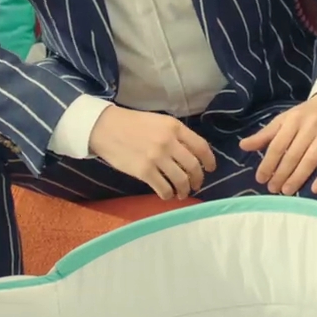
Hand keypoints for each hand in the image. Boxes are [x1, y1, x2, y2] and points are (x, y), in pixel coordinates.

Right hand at [89, 106, 217, 200]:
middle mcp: (169, 142)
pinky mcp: (144, 171)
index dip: (210, 161)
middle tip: (196, 185)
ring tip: (182, 193)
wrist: (105, 128)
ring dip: (184, 190)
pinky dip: (168, 194)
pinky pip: (163, 188)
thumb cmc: (132, 123)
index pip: (201, 147)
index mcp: (175, 127)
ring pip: (181, 180)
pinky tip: (167, 194)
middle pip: (193, 166)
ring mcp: (157, 158)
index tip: (211, 169)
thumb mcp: (159, 121)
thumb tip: (191, 153)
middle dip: (198, 179)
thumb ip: (176, 135)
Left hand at [239, 95, 316, 194]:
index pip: (277, 144)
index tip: (261, 178)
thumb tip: (243, 146)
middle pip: (293, 154)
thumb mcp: (284, 120)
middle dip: (281, 174)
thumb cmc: (305, 115)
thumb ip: (265, 135)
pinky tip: (314, 189)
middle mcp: (310, 126)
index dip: (268, 163)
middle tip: (272, 189)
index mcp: (293, 120)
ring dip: (298, 178)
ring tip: (287, 191)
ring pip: (310, 160)